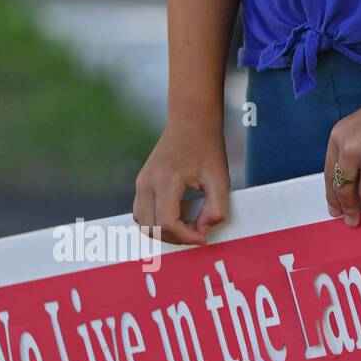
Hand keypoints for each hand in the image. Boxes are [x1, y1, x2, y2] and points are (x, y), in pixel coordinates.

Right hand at [133, 123, 228, 245]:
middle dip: (177, 237)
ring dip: (166, 232)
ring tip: (190, 224)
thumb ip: (216, 208)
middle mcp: (146, 183)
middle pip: (153, 228)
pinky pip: (142, 215)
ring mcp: (140, 184)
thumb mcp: (220, 179)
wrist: (191, 123)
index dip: (187, 237)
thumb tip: (204, 230)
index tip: (205, 236)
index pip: (167, 223)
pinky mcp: (141, 184)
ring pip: (144, 224)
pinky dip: (158, 223)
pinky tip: (179, 216)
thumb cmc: (207, 148)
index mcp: (165, 181)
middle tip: (199, 231)